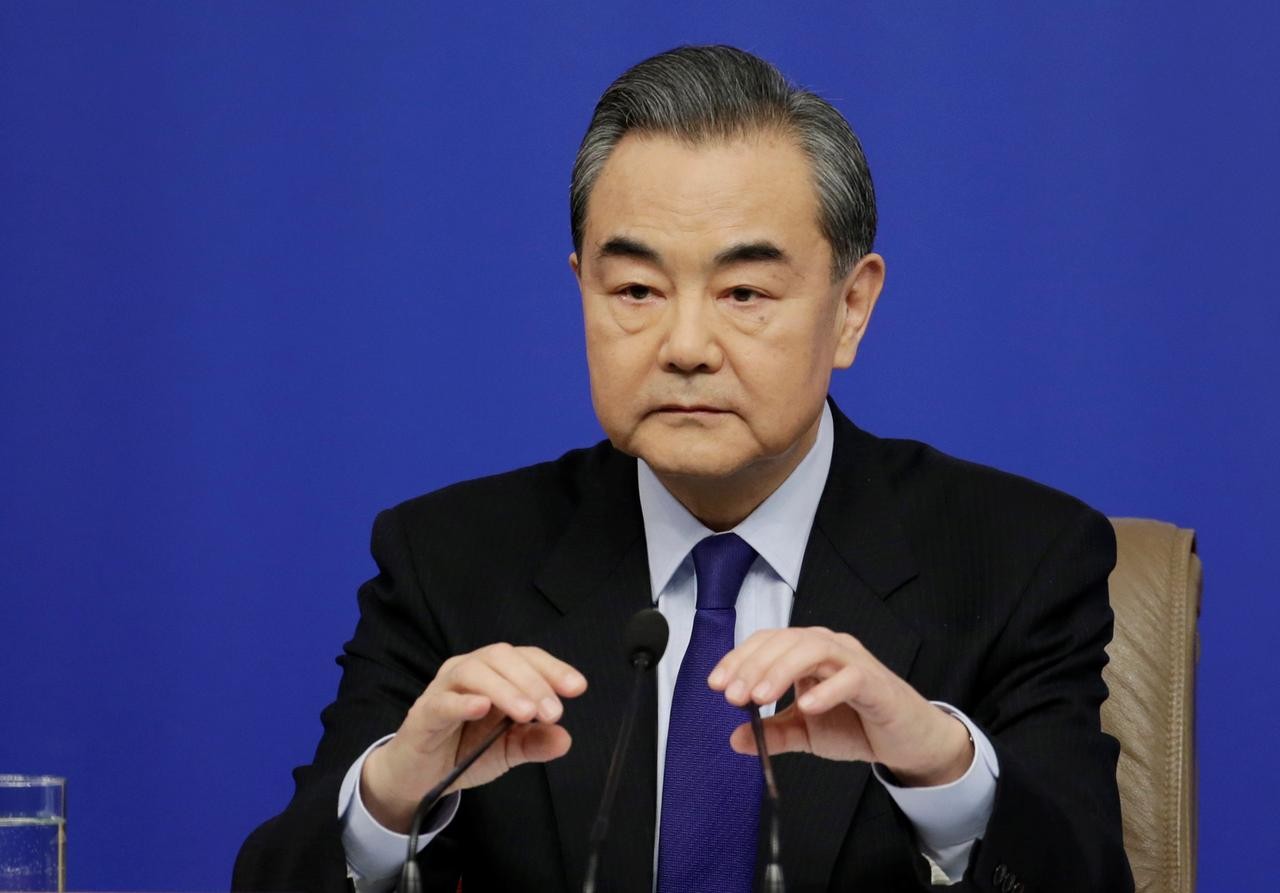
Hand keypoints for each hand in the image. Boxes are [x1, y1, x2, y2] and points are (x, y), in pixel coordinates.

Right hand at [360, 643, 586, 831]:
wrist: (418, 778)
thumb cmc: (463, 752)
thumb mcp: (507, 751)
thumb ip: (534, 742)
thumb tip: (565, 739)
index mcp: (493, 674)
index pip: (526, 658)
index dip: (553, 668)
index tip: (577, 687)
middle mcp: (468, 672)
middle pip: (502, 657)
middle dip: (533, 681)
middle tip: (553, 711)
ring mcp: (443, 689)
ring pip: (474, 671)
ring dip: (505, 689)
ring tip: (526, 711)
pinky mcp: (423, 713)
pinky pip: (443, 701)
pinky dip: (463, 702)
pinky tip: (483, 708)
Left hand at [708, 627, 971, 786]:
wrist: (905, 741)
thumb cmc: (856, 724)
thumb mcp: (806, 731)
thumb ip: (773, 732)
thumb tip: (734, 738)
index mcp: (808, 652)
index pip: (768, 641)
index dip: (739, 658)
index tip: (717, 684)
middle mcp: (829, 647)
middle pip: (786, 640)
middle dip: (754, 665)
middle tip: (733, 695)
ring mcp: (853, 661)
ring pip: (814, 649)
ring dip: (782, 670)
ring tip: (760, 697)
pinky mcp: (876, 683)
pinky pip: (850, 677)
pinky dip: (826, 689)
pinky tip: (806, 706)